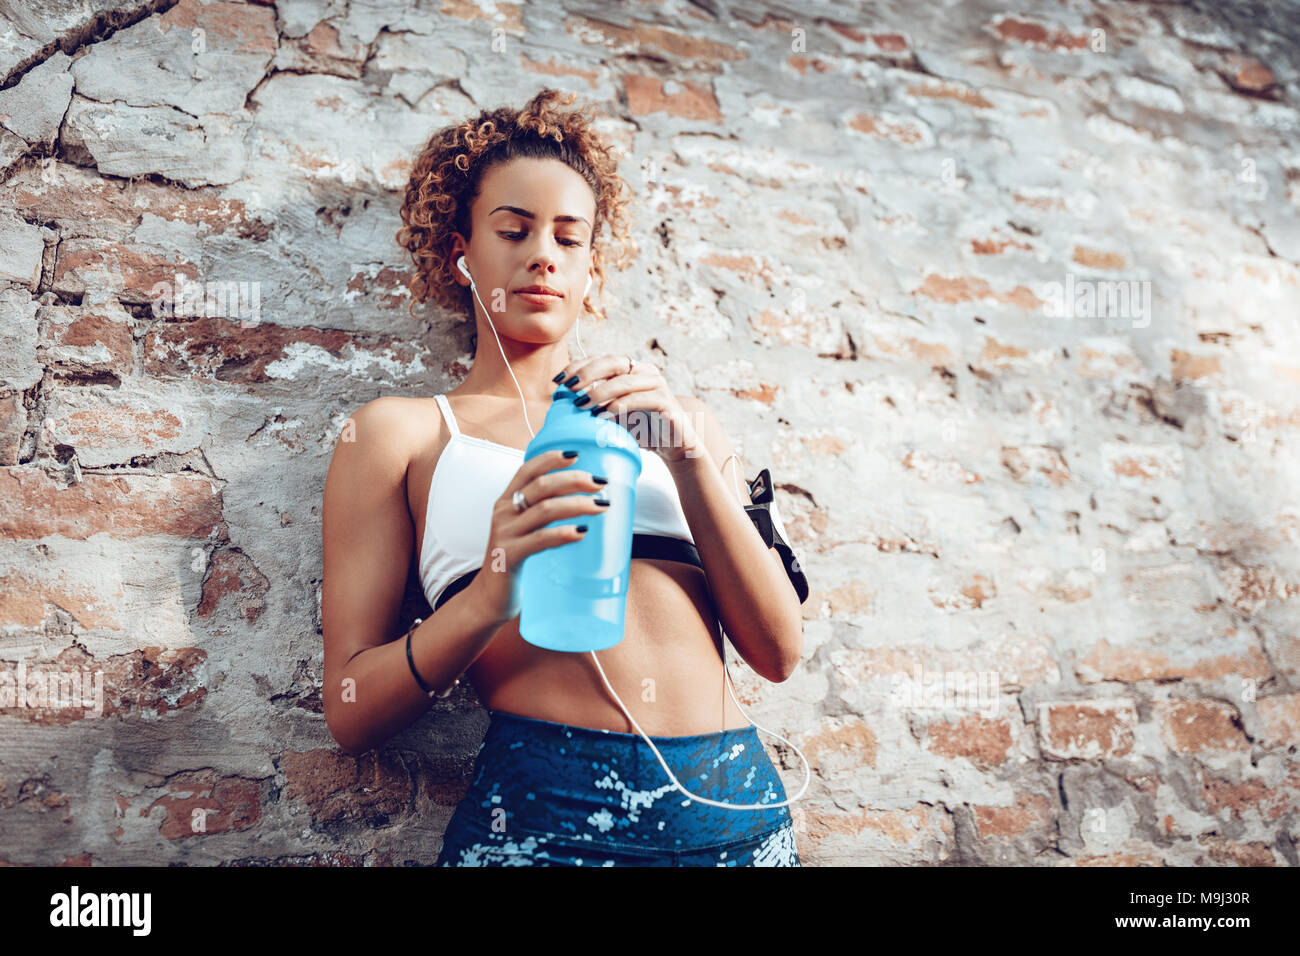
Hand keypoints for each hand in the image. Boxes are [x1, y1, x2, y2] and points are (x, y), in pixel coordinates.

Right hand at [471, 449, 609, 623]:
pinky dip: (564, 533)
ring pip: (545, 510)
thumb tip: (583, 498)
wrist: (489, 597)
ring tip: (601, 506)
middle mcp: (503, 512)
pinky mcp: (509, 556)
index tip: (576, 454)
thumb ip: (541, 512)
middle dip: (573, 480)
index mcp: (506, 501)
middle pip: (541, 485)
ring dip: (577, 505)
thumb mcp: (523, 529)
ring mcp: (505, 534)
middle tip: (600, 484)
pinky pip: (540, 540)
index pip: (527, 470)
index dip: (550, 458)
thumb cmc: (514, 559)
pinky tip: (582, 532)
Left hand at [552, 355, 701, 462]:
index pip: (600, 360)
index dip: (578, 366)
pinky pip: (639, 399)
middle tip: (568, 387)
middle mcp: (644, 371)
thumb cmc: (642, 428)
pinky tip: (603, 415)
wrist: (674, 446)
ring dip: (599, 392)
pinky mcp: (665, 401)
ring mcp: (656, 384)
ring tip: (581, 405)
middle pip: (612, 362)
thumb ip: (594, 406)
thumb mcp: (613, 416)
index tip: (558, 380)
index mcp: (630, 369)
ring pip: (624, 380)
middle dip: (587, 373)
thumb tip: (561, 404)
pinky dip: (619, 406)